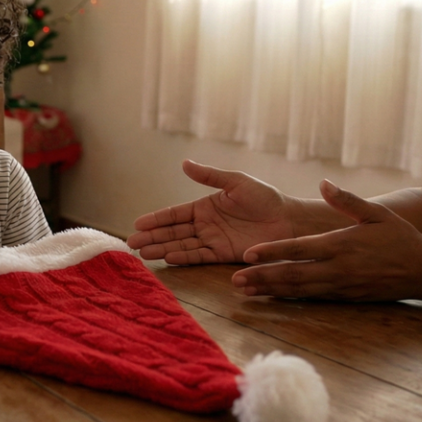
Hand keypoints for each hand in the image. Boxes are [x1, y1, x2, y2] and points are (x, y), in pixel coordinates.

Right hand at [127, 160, 298, 264]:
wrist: (289, 220)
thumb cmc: (265, 198)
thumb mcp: (236, 182)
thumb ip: (209, 176)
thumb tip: (184, 163)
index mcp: (205, 206)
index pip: (174, 214)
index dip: (156, 218)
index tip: (137, 222)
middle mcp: (205, 225)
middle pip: (173, 232)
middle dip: (152, 237)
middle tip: (131, 243)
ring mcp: (212, 240)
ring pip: (181, 245)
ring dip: (162, 249)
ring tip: (143, 253)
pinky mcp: (223, 254)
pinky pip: (199, 256)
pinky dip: (183, 257)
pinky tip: (168, 258)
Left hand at [232, 180, 421, 300]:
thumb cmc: (400, 237)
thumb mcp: (376, 213)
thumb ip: (346, 199)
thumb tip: (323, 182)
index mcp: (341, 244)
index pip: (299, 249)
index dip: (272, 252)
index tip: (248, 254)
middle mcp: (338, 268)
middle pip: (293, 275)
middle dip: (262, 278)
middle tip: (234, 280)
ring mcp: (341, 286)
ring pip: (299, 291)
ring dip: (271, 291)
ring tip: (245, 291)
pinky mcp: (346, 298)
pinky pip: (313, 299)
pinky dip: (291, 299)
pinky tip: (272, 297)